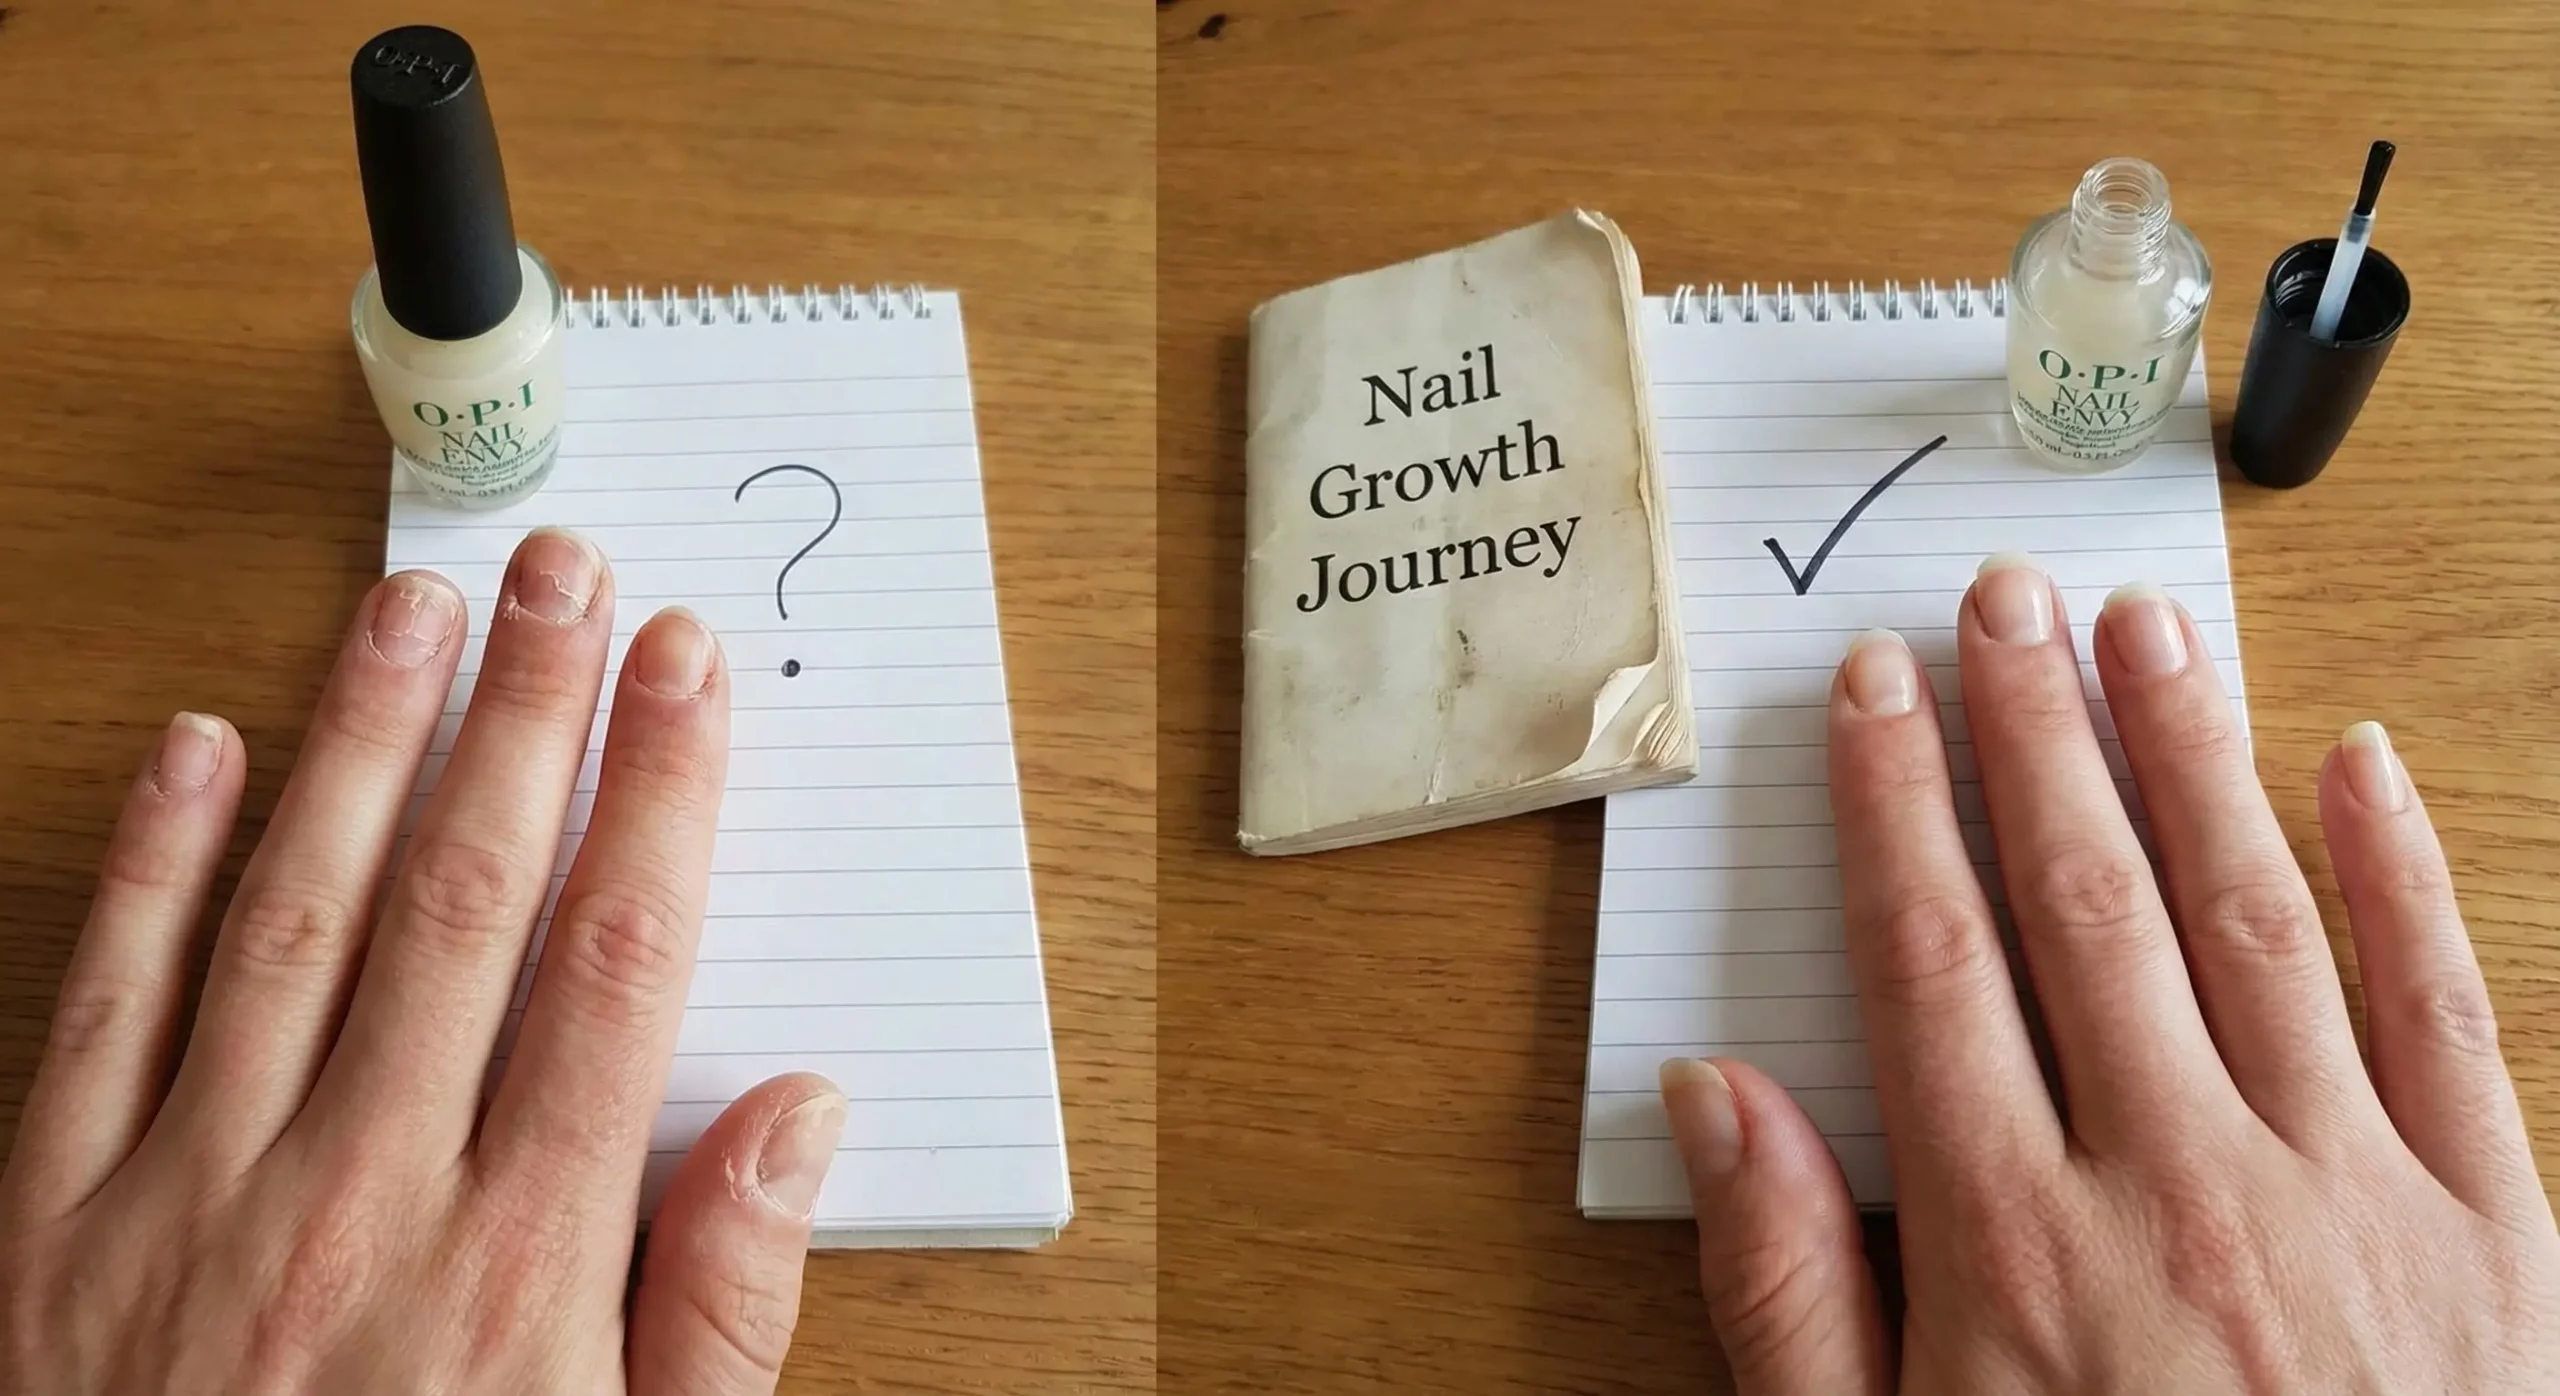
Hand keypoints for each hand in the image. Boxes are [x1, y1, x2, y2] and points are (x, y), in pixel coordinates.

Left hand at [1, 528, 844, 1394]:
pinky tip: (192, 751)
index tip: (681, 672)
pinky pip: (97, 1013)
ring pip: (289, 920)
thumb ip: (724, 1303)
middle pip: (464, 903)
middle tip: (558, 575)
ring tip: (411, 611)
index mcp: (520, 1266)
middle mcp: (358, 1204)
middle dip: (526, 716)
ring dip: (360, 745)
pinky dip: (143, 872)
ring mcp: (189, 1206)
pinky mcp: (48, 1232)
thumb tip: (801, 1116)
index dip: (658, 792)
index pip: (613, 966)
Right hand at [1659, 553, 2559, 1393]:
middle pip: (2085, 903)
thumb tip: (1716, 1101)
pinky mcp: (2500, 1239)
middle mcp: (2181, 1187)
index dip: (1894, 805)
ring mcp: (2355, 1202)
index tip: (1874, 691)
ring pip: (2252, 919)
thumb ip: (1791, 1293)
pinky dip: (2401, 880)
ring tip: (2143, 631)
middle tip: (2002, 601)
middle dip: (2033, 733)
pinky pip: (2446, 1017)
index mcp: (2017, 1248)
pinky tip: (2355, 765)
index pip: (1934, 961)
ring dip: (2189, 756)